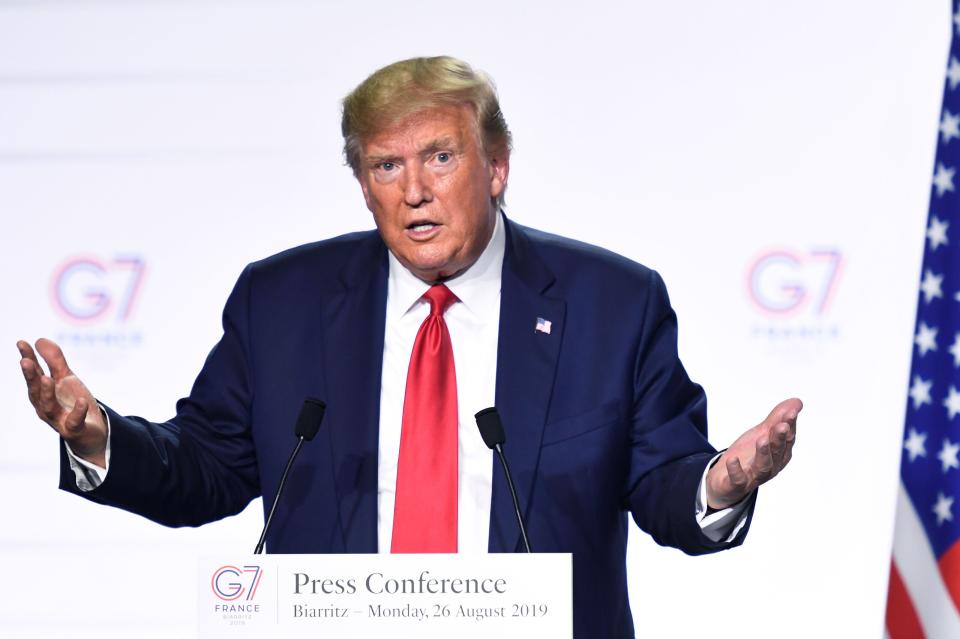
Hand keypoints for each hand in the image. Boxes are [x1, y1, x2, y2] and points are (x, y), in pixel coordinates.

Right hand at [17, 338, 106, 467]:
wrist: (91, 431)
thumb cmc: (73, 403)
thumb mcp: (66, 379)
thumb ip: (55, 361)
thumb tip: (39, 339)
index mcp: (42, 392)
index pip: (33, 374)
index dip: (27, 358)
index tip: (21, 342)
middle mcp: (45, 406)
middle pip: (35, 391)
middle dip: (30, 376)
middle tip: (25, 361)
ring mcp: (58, 419)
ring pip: (48, 407)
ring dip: (46, 393)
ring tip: (48, 378)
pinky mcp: (73, 430)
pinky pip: (73, 422)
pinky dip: (77, 412)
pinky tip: (81, 402)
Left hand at [705, 398, 801, 509]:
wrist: (725, 480)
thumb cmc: (748, 456)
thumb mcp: (761, 434)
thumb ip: (777, 419)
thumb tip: (797, 403)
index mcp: (779, 454)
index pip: (787, 439)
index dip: (790, 426)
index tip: (791, 412)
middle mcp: (770, 466)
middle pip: (776, 452)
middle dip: (779, 438)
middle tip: (781, 425)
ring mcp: (754, 476)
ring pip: (762, 466)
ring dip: (763, 453)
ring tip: (761, 439)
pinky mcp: (736, 484)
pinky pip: (738, 479)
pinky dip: (736, 470)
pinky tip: (732, 459)